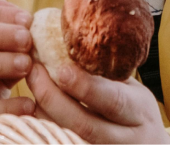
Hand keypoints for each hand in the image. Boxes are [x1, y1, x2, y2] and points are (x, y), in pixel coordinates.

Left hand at [27, 61, 169, 144]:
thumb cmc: (132, 107)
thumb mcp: (129, 88)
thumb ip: (104, 71)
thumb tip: (62, 36)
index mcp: (138, 112)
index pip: (113, 101)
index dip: (86, 87)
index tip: (61, 69)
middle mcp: (127, 138)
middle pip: (85, 125)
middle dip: (54, 98)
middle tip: (34, 71)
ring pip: (70, 137)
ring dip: (44, 111)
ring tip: (31, 84)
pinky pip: (62, 142)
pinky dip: (45, 125)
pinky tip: (34, 105)